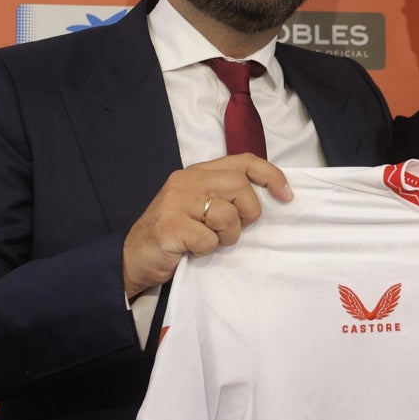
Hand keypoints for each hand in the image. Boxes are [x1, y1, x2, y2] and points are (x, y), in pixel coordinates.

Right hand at [121, 154, 291, 297]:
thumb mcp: (198, 205)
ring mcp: (177, 202)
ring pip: (227, 215)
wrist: (132, 258)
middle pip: (240, 186)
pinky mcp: (171, 226)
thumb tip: (267, 197)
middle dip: (248, 213)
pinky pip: (208, 240)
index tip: (286, 195)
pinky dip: (206, 250)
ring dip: (227, 236)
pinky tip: (191, 250)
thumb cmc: (173, 234)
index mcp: (197, 172)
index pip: (243, 161)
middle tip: (232, 230)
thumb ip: (224, 195)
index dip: (270, 175)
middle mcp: (187, 181)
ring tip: (208, 241)